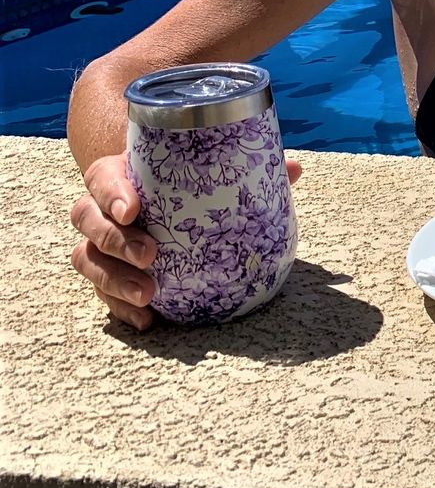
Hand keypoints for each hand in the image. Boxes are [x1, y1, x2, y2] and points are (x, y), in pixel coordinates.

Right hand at [69, 152, 302, 329]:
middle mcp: (101, 209)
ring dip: (114, 278)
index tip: (134, 209)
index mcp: (120, 174)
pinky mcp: (106, 275)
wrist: (158, 200)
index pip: (101, 178)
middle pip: (87, 220)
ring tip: (149, 294)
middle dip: (116, 240)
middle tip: (151, 255)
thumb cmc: (184, 182)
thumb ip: (247, 168)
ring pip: (87, 258)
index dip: (112, 193)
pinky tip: (148, 320)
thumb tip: (293, 169)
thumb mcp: (209, 171)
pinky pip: (102, 293)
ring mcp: (100, 244)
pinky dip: (121, 308)